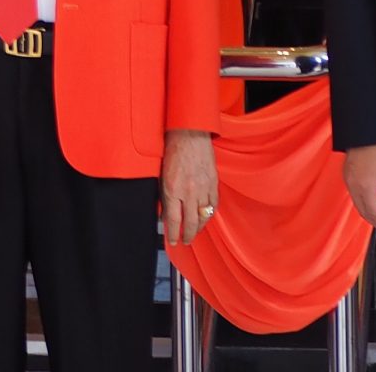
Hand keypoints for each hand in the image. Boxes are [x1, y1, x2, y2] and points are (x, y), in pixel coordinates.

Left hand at [160, 128, 218, 246]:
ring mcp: (203, 188)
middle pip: (190, 222)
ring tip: (195, 232)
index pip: (173, 220)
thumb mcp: (161, 174)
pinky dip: (210, 213)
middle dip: (188, 235)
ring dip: (199, 227)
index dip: (173, 234)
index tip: (173, 242)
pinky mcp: (213, 183)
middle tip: (185, 241)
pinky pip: (214, 204)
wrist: (189, 133)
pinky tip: (206, 216)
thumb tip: (164, 213)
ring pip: (204, 216)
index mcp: (173, 190)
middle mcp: (189, 192)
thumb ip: (164, 196)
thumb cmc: (172, 149)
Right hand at [341, 142, 375, 236]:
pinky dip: (361, 203)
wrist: (365, 131)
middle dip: (374, 222)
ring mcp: (348, 180)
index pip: (374, 213)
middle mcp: (354, 185)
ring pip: (356, 204)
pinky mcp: (346, 175)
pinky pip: (353, 195)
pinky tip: (370, 202)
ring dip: (367, 213)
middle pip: (363, 211)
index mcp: (366, 186)